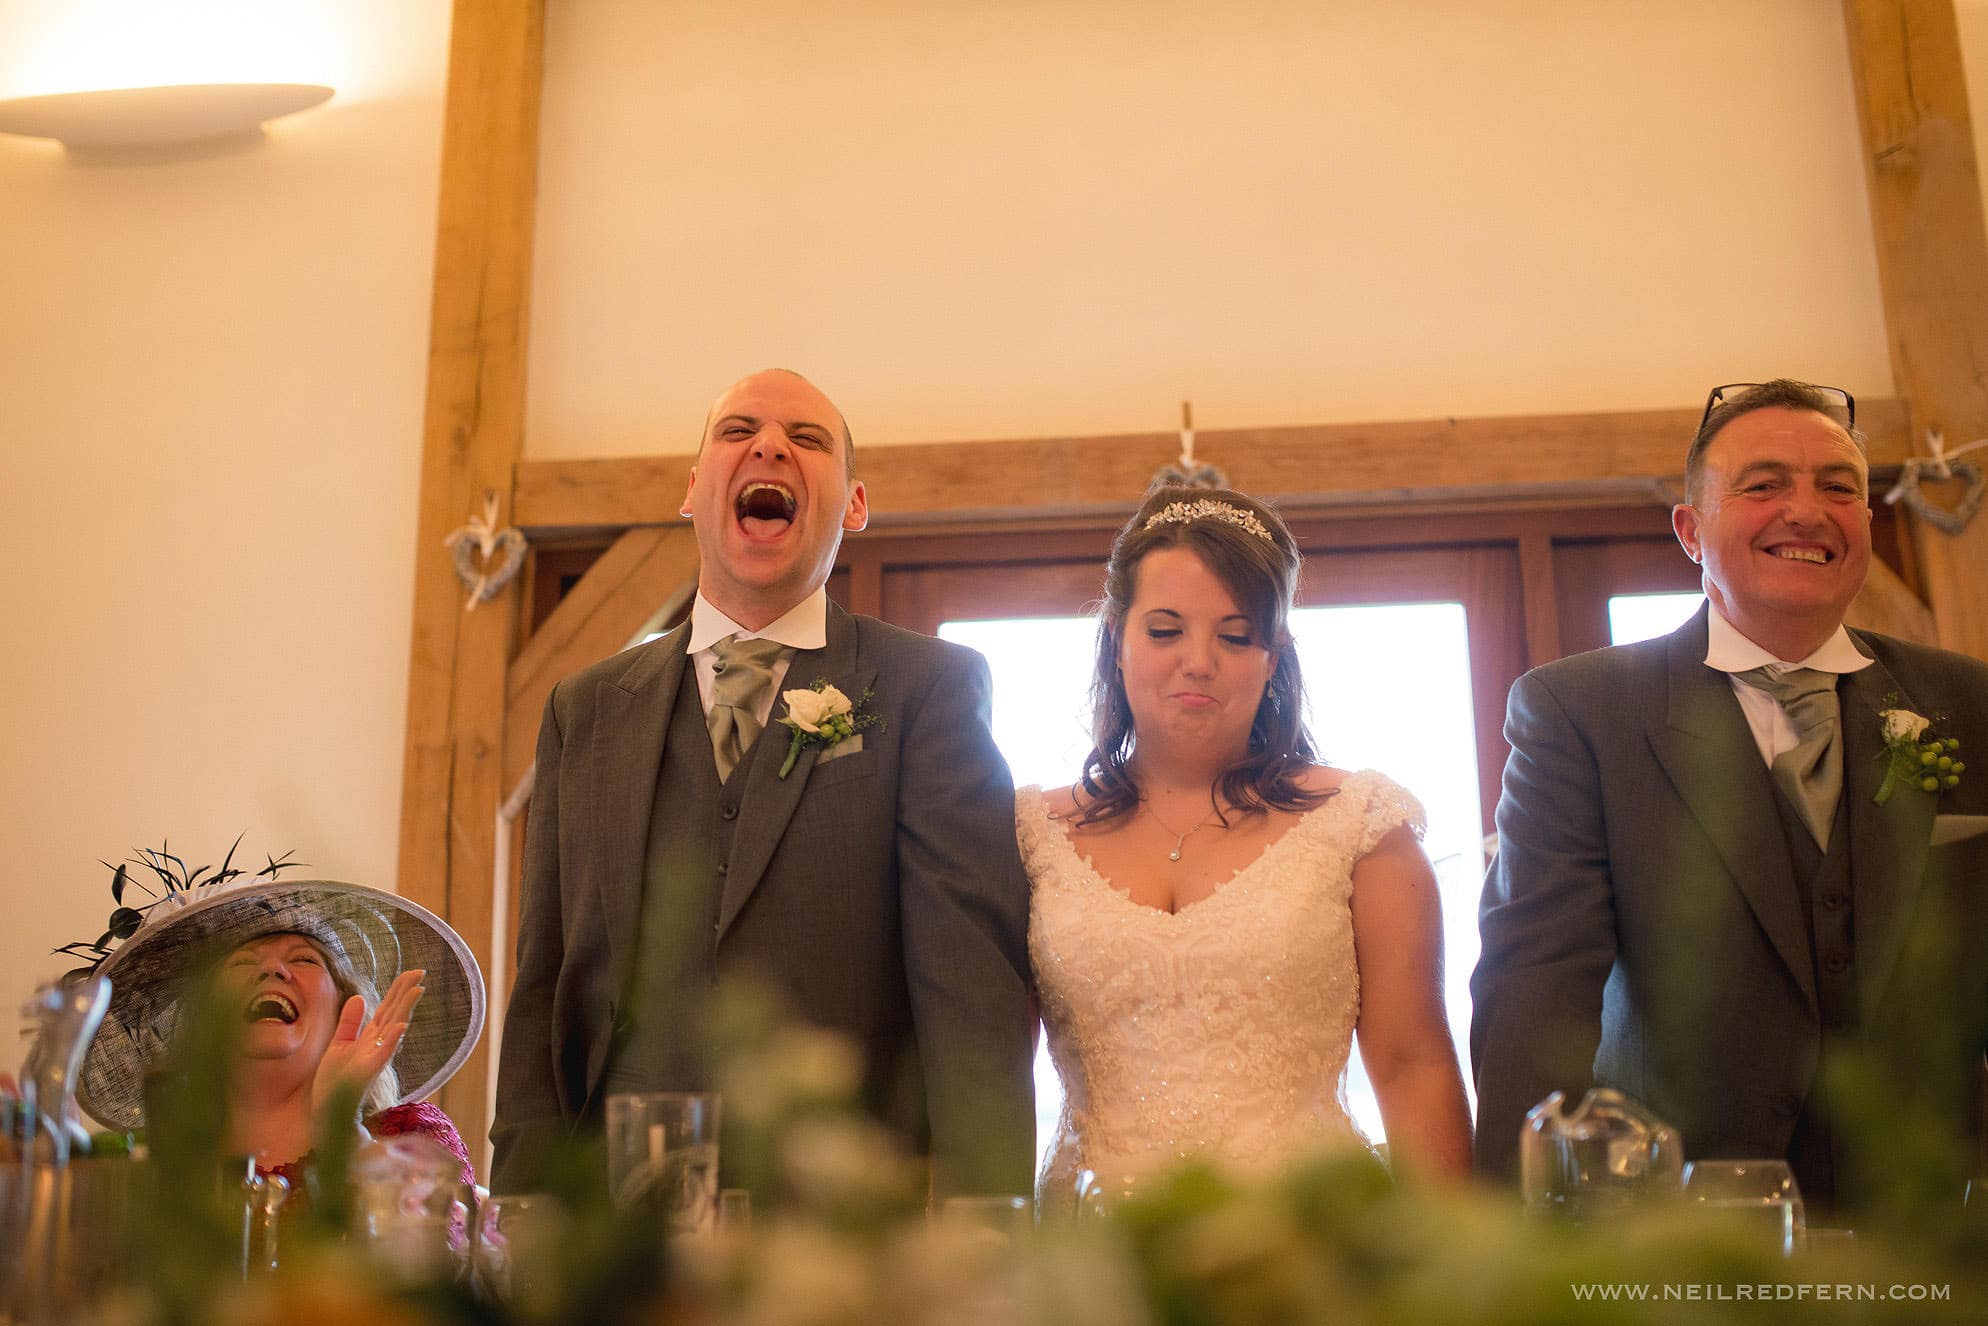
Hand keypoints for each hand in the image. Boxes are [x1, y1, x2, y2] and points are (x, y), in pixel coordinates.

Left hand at [312, 968, 424, 1118]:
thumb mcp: (338, 1044)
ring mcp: (375, 1056)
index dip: (398, 990)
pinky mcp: (369, 1070)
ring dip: (406, 1009)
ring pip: (394, 1028)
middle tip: (420, 971)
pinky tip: (401, 1026)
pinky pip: (384, 1053)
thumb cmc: (334, 1081)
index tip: (411, 973)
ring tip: (417, 990)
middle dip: (406, 992)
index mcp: (370, 1036)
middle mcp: (377, 1044)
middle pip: (395, 1012)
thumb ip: (350, 1022)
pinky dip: (394, 1040)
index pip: (388, 1008)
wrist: (327, 1109)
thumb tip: (359, 996)